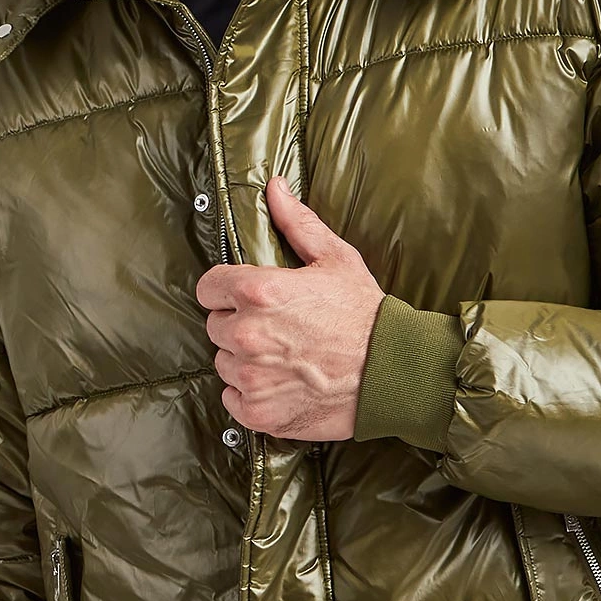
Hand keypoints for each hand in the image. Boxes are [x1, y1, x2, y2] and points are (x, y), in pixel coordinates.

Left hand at [196, 174, 384, 441]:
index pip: (207, 287)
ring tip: (284, 358)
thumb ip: (297, 223)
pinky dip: (252, 395)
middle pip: (215, 327)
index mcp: (258, 291)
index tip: (245, 298)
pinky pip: (234, 400)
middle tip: (277, 329)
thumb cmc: (366, 315)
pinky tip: (282, 384)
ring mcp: (251, 377)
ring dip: (245, 361)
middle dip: (239, 325)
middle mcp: (247, 334)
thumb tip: (274, 189)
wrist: (393, 372)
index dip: (226, 291)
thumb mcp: (336, 259)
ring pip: (225, 364)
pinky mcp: (259, 411)